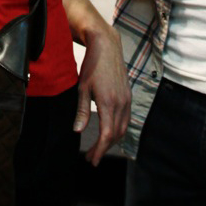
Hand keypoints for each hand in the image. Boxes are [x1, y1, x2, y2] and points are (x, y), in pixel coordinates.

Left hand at [73, 26, 130, 166]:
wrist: (107, 46)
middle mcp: (121, 103)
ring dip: (112, 140)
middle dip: (104, 148)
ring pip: (123, 128)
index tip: (91, 159)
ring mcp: (127, 99)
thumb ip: (82, 111)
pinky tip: (108, 131)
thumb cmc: (92, 65)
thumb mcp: (82, 88)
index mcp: (108, 102)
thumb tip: (77, 130)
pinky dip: (118, 129)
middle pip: (116, 134)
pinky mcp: (128, 96)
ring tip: (99, 147)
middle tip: (91, 157)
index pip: (107, 134)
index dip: (99, 149)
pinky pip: (126, 118)